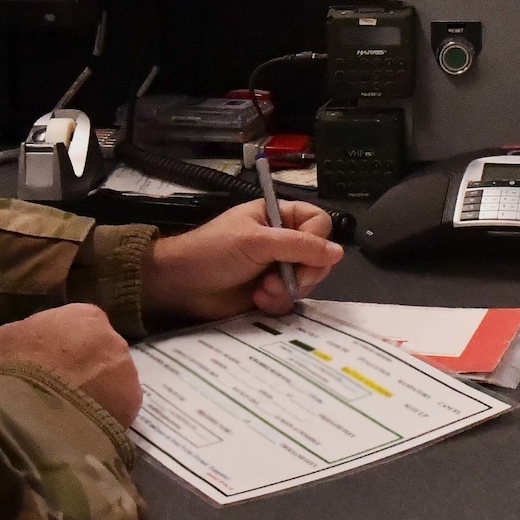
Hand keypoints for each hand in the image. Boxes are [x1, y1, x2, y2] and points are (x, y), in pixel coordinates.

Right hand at [0, 303, 142, 426]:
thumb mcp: (7, 337)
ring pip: (113, 380)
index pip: (81, 324)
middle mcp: (114, 338)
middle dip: (85, 366)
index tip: (51, 361)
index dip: (65, 344)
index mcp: (86, 315)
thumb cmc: (15, 368)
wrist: (32, 413)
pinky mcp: (132, 405)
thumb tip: (34, 342)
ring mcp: (127, 372)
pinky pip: (118, 407)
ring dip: (98, 390)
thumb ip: (29, 332)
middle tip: (62, 387)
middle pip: (102, 351)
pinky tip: (84, 425)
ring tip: (72, 410)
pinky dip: (104, 415)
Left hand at [141, 199, 343, 324]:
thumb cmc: (214, 251)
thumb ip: (299, 246)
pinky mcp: (270, 292)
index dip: (316, 241)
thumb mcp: (257, 242)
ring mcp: (277, 267)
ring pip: (307, 281)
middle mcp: (282, 240)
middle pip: (318, 256)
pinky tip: (257, 301)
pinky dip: (277, 303)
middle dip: (303, 273)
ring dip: (286, 290)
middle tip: (283, 279)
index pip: (319, 223)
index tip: (301, 255)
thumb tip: (338, 252)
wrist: (181, 284)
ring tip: (262, 291)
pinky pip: (291, 300)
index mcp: (279, 217)